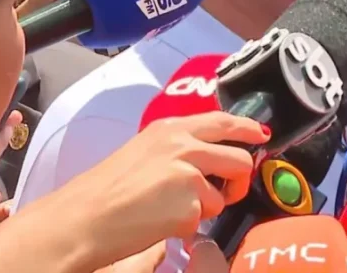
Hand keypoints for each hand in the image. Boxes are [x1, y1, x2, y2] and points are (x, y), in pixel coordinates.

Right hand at [31, 112, 268, 268]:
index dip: (247, 129)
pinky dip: (190, 224)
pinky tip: (164, 222)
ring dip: (210, 205)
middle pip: (240, 158)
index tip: (261, 135)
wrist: (85, 217)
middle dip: (239, 179)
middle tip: (225, 192)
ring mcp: (189, 174)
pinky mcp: (190, 205)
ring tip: (178, 209)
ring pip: (226, 192)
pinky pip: (206, 218)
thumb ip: (177, 148)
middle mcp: (184, 145)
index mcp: (170, 129)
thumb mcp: (143, 151)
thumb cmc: (106, 190)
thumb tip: (208, 157)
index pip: (222, 121)